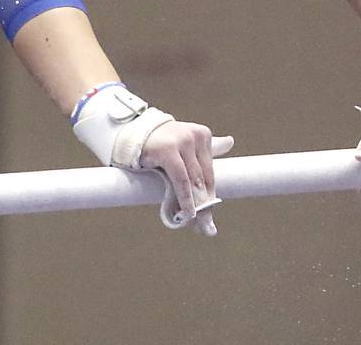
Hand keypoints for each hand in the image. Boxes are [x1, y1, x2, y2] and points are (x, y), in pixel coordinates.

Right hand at [140, 120, 234, 234]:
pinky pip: (180, 180)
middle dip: (205, 204)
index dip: (210, 194)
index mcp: (202, 135)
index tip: (210, 214)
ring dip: (196, 205)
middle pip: (203, 177)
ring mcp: (182, 141)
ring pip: (194, 181)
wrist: (130, 134)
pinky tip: (187, 213)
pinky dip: (185, 198)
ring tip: (198, 224)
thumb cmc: (159, 141)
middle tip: (207, 227)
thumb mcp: (185, 143)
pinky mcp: (168, 150)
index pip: (209, 171)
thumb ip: (207, 145)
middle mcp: (194, 136)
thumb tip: (231, 141)